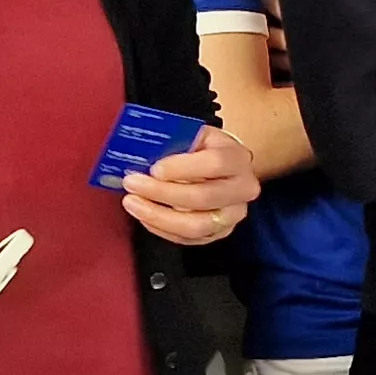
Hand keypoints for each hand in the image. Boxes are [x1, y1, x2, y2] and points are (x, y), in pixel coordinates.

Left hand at [124, 124, 259, 244]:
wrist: (225, 167)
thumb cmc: (205, 149)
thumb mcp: (195, 134)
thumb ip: (175, 140)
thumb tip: (142, 151)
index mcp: (237, 158)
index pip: (215, 164)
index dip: (182, 168)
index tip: (154, 169)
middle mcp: (242, 188)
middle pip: (203, 198)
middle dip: (162, 193)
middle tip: (133, 184)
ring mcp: (233, 214)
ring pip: (196, 225)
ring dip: (159, 216)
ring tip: (133, 203)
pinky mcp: (220, 232)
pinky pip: (189, 239)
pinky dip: (162, 229)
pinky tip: (145, 216)